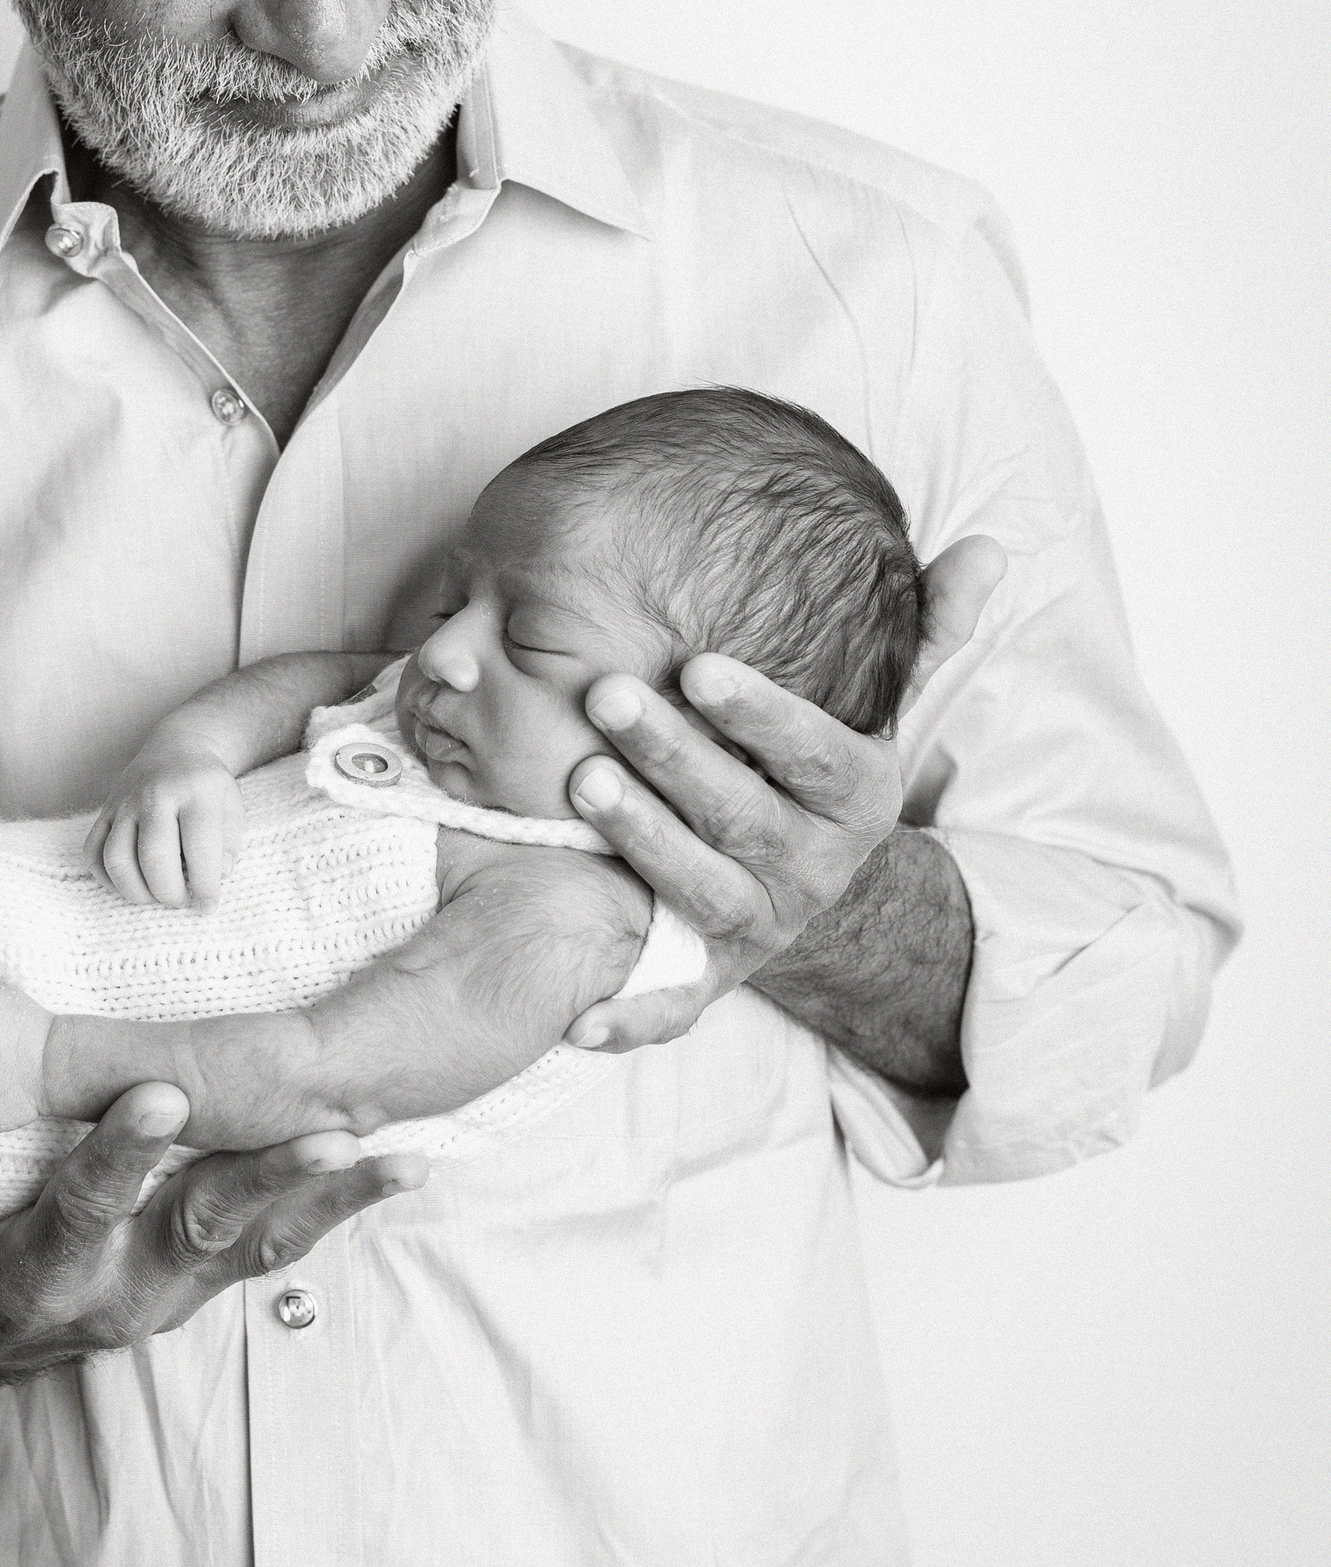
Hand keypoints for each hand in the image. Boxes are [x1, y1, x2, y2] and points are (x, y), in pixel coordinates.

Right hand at [0, 1056, 422, 1379]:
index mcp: (37, 1270)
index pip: (80, 1210)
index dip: (116, 1159)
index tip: (155, 1097)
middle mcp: (125, 1287)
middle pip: (204, 1230)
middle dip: (266, 1183)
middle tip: (327, 1133)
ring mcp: (180, 1284)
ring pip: (266, 1240)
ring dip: (332, 1198)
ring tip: (401, 1151)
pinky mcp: (214, 1273)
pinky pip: (291, 1243)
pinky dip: (349, 1207)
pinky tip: (413, 1162)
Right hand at [88, 751, 245, 907]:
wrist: (176, 748)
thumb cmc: (207, 787)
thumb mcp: (231, 807)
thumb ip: (227, 846)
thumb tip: (216, 878)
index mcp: (195, 791)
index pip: (200, 849)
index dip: (205, 887)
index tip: (208, 906)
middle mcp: (155, 794)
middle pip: (153, 857)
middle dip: (169, 893)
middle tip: (182, 901)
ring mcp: (124, 802)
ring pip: (116, 859)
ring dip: (136, 891)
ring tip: (156, 896)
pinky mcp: (104, 812)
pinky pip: (93, 854)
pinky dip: (108, 879)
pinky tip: (131, 883)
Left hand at [563, 533, 1004, 1052]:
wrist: (807, 890)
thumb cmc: (819, 773)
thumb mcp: (881, 709)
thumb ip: (924, 632)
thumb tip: (990, 549)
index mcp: (855, 797)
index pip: (810, 751)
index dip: (760, 713)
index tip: (700, 665)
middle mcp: (811, 866)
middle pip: (739, 813)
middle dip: (672, 757)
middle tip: (607, 696)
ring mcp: (759, 924)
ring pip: (698, 886)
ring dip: (641, 838)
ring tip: (580, 782)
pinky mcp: (710, 977)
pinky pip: (670, 1005)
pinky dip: (626, 1016)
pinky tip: (576, 1015)